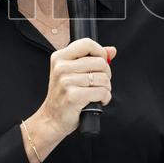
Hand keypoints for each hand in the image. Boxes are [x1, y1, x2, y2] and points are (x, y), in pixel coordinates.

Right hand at [22, 38, 115, 162]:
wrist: (52, 118)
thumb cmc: (63, 94)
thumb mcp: (72, 72)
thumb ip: (91, 58)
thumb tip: (112, 50)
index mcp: (59, 57)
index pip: (87, 43)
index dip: (100, 52)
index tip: (102, 62)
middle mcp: (61, 67)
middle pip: (100, 62)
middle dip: (106, 74)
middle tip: (100, 83)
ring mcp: (66, 82)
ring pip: (103, 78)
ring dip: (106, 88)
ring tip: (98, 92)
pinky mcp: (73, 96)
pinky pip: (102, 92)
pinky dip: (105, 98)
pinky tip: (98, 101)